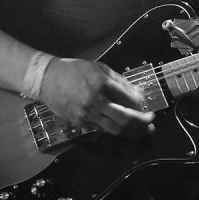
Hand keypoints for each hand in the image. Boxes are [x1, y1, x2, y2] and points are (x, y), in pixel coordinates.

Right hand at [39, 58, 154, 136]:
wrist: (47, 79)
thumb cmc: (75, 70)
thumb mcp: (100, 68)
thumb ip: (119, 81)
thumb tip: (137, 93)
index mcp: (102, 83)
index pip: (129, 99)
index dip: (141, 105)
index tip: (147, 106)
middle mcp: (96, 101)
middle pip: (124, 118)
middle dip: (141, 122)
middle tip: (151, 122)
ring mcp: (87, 114)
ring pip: (114, 129)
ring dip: (131, 131)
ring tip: (142, 130)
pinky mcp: (80, 123)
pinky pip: (102, 130)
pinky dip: (115, 129)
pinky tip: (123, 127)